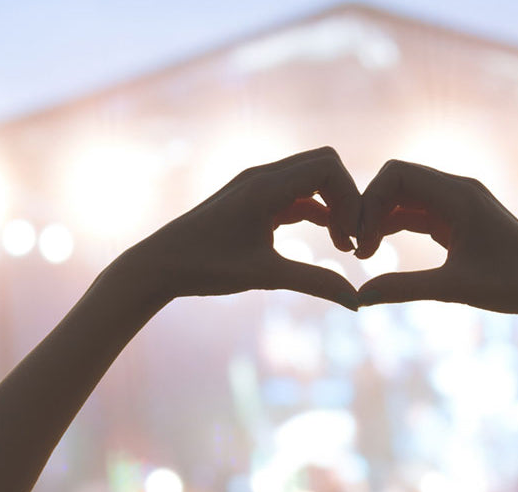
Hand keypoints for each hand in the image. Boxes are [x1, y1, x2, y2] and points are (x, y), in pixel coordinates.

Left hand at [125, 147, 360, 308]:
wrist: (161, 264)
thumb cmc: (206, 267)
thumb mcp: (265, 276)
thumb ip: (314, 282)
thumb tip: (356, 302)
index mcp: (265, 186)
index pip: (329, 168)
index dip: (351, 200)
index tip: (351, 240)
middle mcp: (263, 175)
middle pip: (326, 164)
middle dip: (347, 199)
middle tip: (352, 240)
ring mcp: (258, 184)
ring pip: (313, 178)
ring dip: (334, 206)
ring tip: (343, 246)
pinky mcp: (255, 199)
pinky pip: (298, 194)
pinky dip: (318, 212)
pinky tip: (328, 241)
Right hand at [355, 159, 517, 320]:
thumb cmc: (510, 286)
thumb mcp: (452, 289)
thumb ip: (403, 288)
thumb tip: (360, 297)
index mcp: (459, 195)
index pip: (397, 174)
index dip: (369, 201)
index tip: (360, 241)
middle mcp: (458, 189)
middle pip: (397, 181)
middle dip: (370, 209)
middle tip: (355, 249)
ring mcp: (458, 202)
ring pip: (405, 197)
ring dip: (381, 219)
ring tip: (364, 254)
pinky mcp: (458, 218)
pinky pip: (417, 212)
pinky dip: (395, 226)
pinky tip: (379, 251)